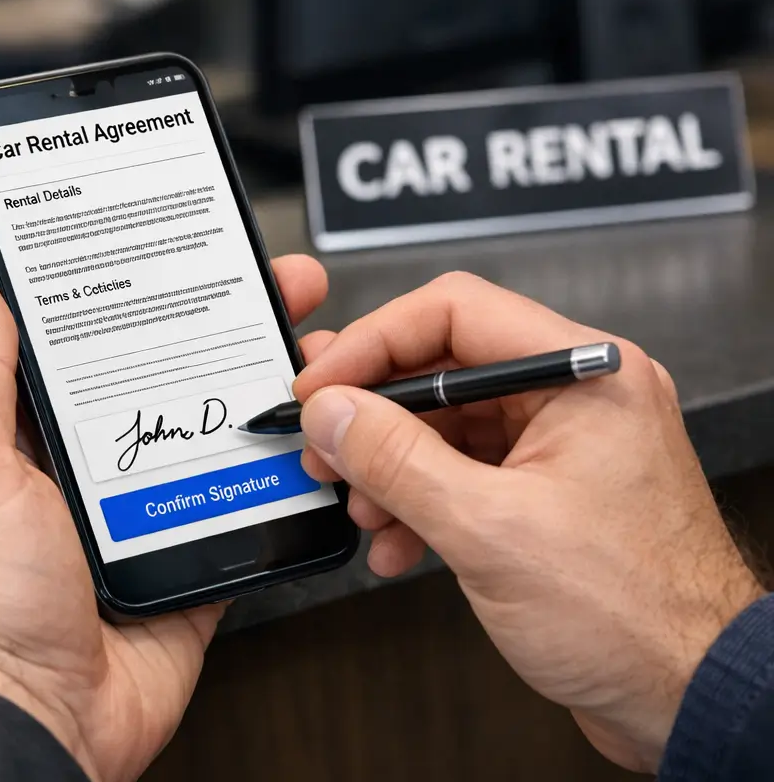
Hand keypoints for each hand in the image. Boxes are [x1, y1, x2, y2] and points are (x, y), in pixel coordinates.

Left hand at [0, 256, 330, 781]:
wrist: (40, 724)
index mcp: (11, 442)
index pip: (71, 346)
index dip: (122, 296)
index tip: (165, 252)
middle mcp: (72, 473)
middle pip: (151, 380)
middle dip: (211, 328)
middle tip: (266, 285)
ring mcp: (129, 517)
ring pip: (200, 435)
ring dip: (251, 394)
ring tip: (300, 347)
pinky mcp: (179, 562)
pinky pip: (234, 506)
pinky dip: (270, 478)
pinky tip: (303, 436)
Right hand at [291, 272, 763, 772]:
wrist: (691, 697)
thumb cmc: (635, 616)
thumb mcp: (488, 529)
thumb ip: (396, 459)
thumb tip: (332, 411)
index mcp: (584, 375)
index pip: (454, 312)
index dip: (372, 343)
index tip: (319, 385)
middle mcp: (578, 397)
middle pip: (445, 369)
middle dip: (375, 416)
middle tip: (325, 447)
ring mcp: (565, 446)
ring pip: (448, 426)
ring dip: (391, 467)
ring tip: (363, 509)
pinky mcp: (550, 493)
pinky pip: (465, 471)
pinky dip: (420, 501)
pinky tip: (396, 540)